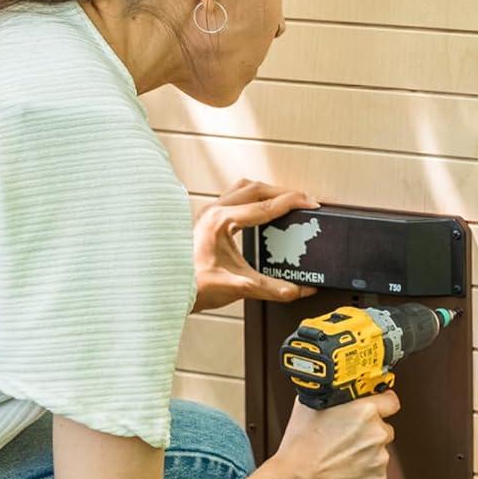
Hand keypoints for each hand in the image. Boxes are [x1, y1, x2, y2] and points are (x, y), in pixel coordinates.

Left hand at [190, 178, 321, 314]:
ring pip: (243, 188)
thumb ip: (273, 288)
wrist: (167, 288)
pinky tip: (260, 210)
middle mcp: (213, 211)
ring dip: (266, 192)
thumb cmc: (192, 286)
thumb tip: (298, 290)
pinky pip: (234, 197)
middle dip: (283, 193)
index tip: (310, 204)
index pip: (266, 206)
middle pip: (256, 188)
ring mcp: (208, 213)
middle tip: (303, 201)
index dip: (292, 203)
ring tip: (284, 201)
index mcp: (221, 221)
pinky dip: (252, 198)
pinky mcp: (206, 219)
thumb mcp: (239, 287)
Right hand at [274, 390, 401, 478]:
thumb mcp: (310, 407)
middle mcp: (376, 433)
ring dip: (366, 453)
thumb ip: (334, 398)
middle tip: (347, 438)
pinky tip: (345, 470)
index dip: (383, 403)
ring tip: (341, 457)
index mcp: (365, 411)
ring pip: (379, 451)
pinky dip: (364, 471)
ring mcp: (379, 458)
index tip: (380, 407)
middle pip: (383, 428)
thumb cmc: (300, 446)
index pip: (391, 401)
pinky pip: (376, 471)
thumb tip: (339, 393)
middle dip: (369, 432)